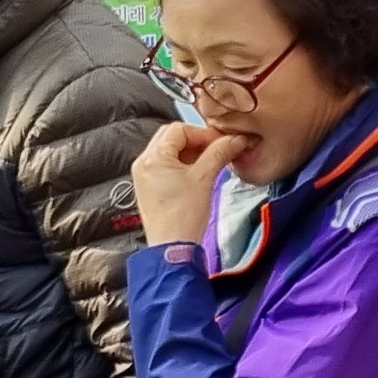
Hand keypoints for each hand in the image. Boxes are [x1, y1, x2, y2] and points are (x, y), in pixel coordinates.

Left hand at [134, 120, 248, 249]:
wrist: (172, 248)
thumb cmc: (182, 218)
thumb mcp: (204, 179)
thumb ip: (219, 153)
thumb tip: (234, 140)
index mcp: (153, 157)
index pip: (180, 129)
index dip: (204, 133)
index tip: (222, 142)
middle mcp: (144, 163)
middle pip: (172, 137)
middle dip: (197, 141)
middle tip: (217, 150)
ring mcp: (144, 175)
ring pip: (170, 151)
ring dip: (191, 152)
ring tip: (210, 164)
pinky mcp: (149, 187)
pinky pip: (166, 165)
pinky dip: (183, 164)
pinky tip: (198, 175)